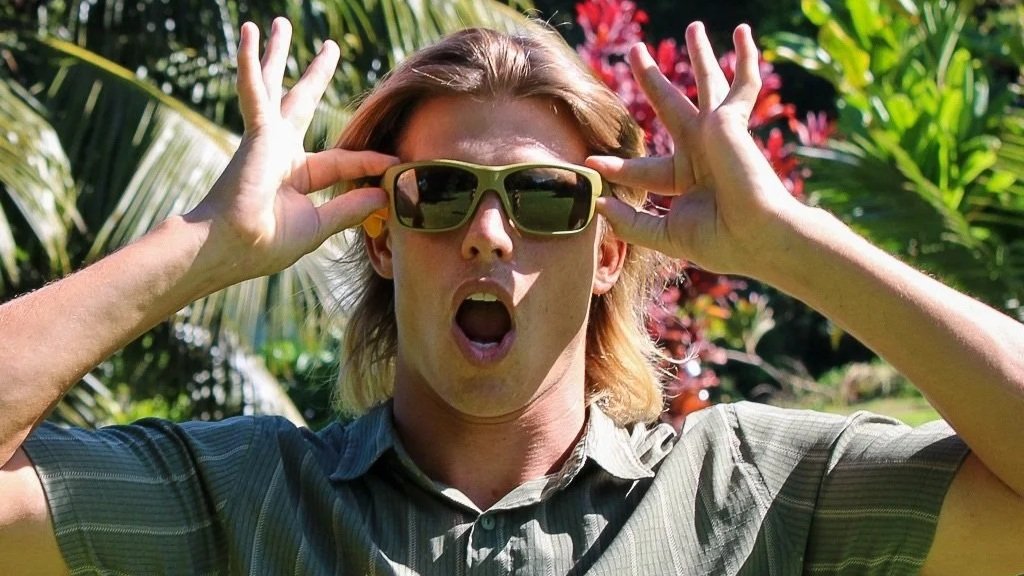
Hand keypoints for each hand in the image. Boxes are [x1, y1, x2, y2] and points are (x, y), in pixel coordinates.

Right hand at [185, 17, 396, 282]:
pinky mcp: (256, 132)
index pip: (342, 160)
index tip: (396, 162)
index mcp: (296, 176)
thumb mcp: (318, 225)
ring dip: (275, 54)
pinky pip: (254, 90)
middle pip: (302, 103)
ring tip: (277, 24)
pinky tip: (251, 32)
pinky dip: (251, 62)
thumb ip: (348, 209)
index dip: (370, 161)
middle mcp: (280, 152)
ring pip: (274, 86)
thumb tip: (384, 194)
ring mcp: (266, 139)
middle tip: (329, 47)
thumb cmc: (266, 243)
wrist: (231, 246)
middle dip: (314, 76)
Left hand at [588, 23, 803, 275]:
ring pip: (707, 84)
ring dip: (700, 55)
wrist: (755, 236)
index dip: (618, 167)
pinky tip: (741, 31)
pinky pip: (742, 84)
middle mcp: (702, 150)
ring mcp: (718, 133)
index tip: (591, 164)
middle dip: (652, 80)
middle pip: (670, 106)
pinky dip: (746, 58)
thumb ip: (632, 222)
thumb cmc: (720, 241)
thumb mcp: (666, 233)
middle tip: (635, 51)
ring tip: (692, 27)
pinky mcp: (729, 120)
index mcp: (686, 178)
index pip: (644, 168)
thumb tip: (598, 207)